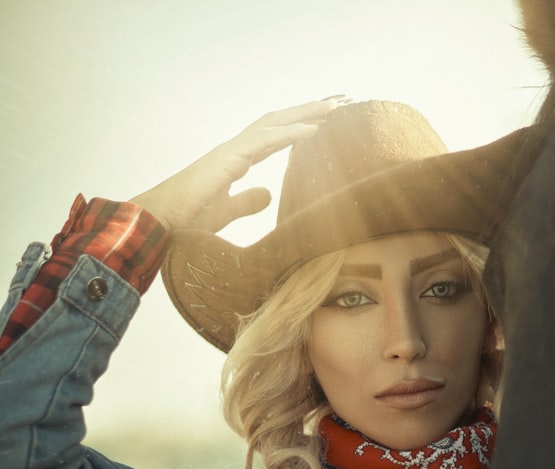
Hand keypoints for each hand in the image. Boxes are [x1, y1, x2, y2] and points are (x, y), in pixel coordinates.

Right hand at [130, 98, 342, 232]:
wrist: (160, 223)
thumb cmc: (186, 219)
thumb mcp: (226, 211)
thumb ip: (247, 201)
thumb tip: (268, 193)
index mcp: (236, 159)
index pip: (273, 137)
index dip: (298, 128)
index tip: (324, 122)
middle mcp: (235, 149)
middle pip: (277, 122)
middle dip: (306, 110)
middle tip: (337, 102)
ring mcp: (230, 151)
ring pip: (273, 123)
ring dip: (305, 113)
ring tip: (333, 106)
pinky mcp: (227, 159)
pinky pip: (264, 141)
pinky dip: (291, 133)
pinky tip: (314, 129)